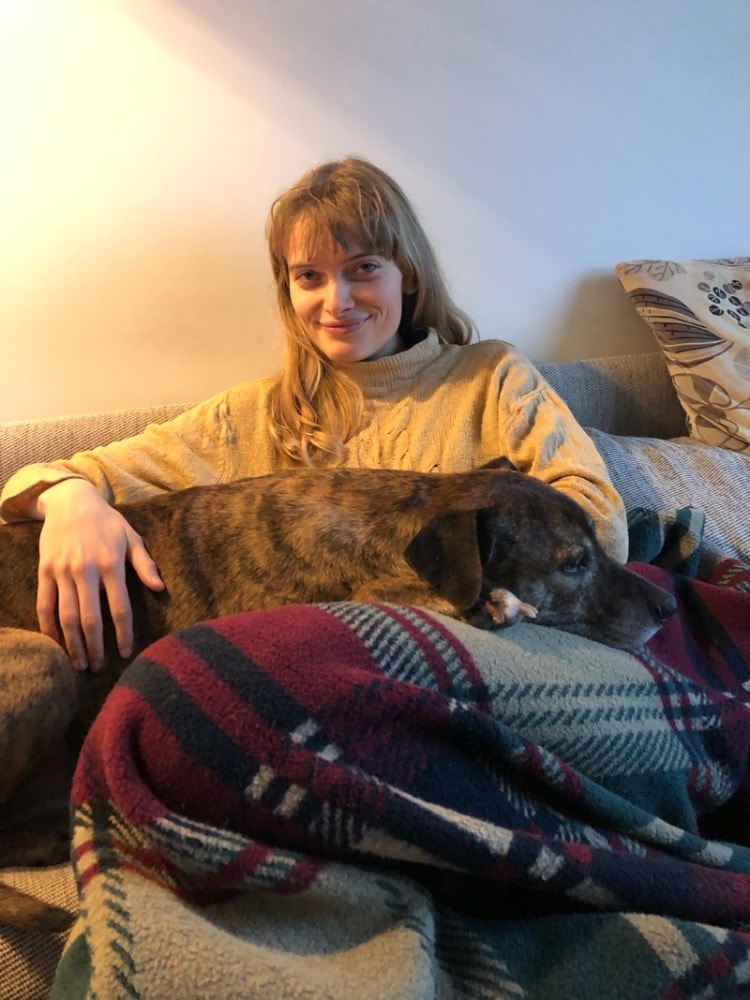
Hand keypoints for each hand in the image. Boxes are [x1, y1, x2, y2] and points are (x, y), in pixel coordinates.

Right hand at [36, 479, 163, 671]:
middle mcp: (86, 570)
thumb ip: (145, 564)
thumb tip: (161, 588)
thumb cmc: (107, 522)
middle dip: (95, 647)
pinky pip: (44, 605)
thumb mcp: (132, 537)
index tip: (126, 653)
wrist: (71, 501)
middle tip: (97, 668)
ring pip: (66, 616)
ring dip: (72, 643)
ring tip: (78, 664)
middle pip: (91, 618)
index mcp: (111, 564)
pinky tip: (55, 643)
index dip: (123, 633)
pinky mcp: (45, 571)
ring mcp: (62, 571)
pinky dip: (47, 627)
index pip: (119, 607)